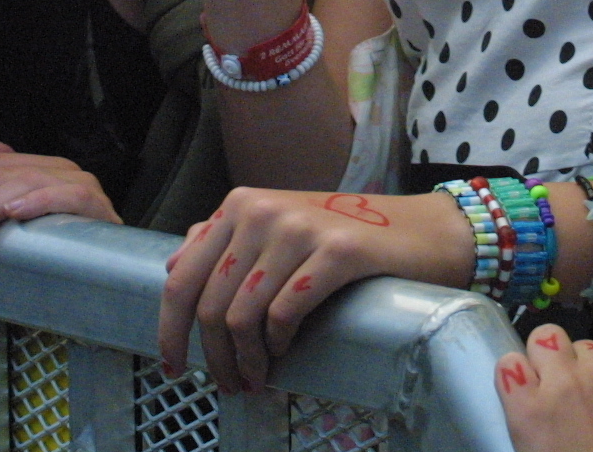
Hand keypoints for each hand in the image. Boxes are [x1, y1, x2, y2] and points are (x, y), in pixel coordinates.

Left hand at [0, 141, 118, 248]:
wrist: (111, 266)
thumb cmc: (65, 244)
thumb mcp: (27, 217)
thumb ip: (6, 187)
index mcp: (44, 168)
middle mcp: (62, 169)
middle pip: (4, 173)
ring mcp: (80, 184)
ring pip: (26, 182)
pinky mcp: (96, 204)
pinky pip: (67, 196)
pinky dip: (38, 202)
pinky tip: (14, 213)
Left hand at [156, 186, 469, 391]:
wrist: (422, 232)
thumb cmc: (347, 236)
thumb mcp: (280, 227)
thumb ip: (226, 240)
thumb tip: (173, 266)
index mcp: (240, 205)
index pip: (182, 277)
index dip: (170, 330)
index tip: (172, 367)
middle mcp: (263, 210)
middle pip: (212, 305)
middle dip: (216, 358)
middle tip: (231, 386)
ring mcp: (300, 228)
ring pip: (244, 316)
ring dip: (247, 361)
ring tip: (259, 380)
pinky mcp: (338, 251)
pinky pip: (285, 313)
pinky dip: (279, 344)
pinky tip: (286, 353)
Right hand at [497, 326, 592, 451]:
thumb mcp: (536, 449)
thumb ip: (526, 410)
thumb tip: (529, 385)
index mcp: (530, 410)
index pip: (509, 361)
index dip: (523, 373)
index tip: (534, 385)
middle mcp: (564, 380)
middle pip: (545, 336)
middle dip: (553, 355)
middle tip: (568, 384)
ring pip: (588, 345)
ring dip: (592, 367)